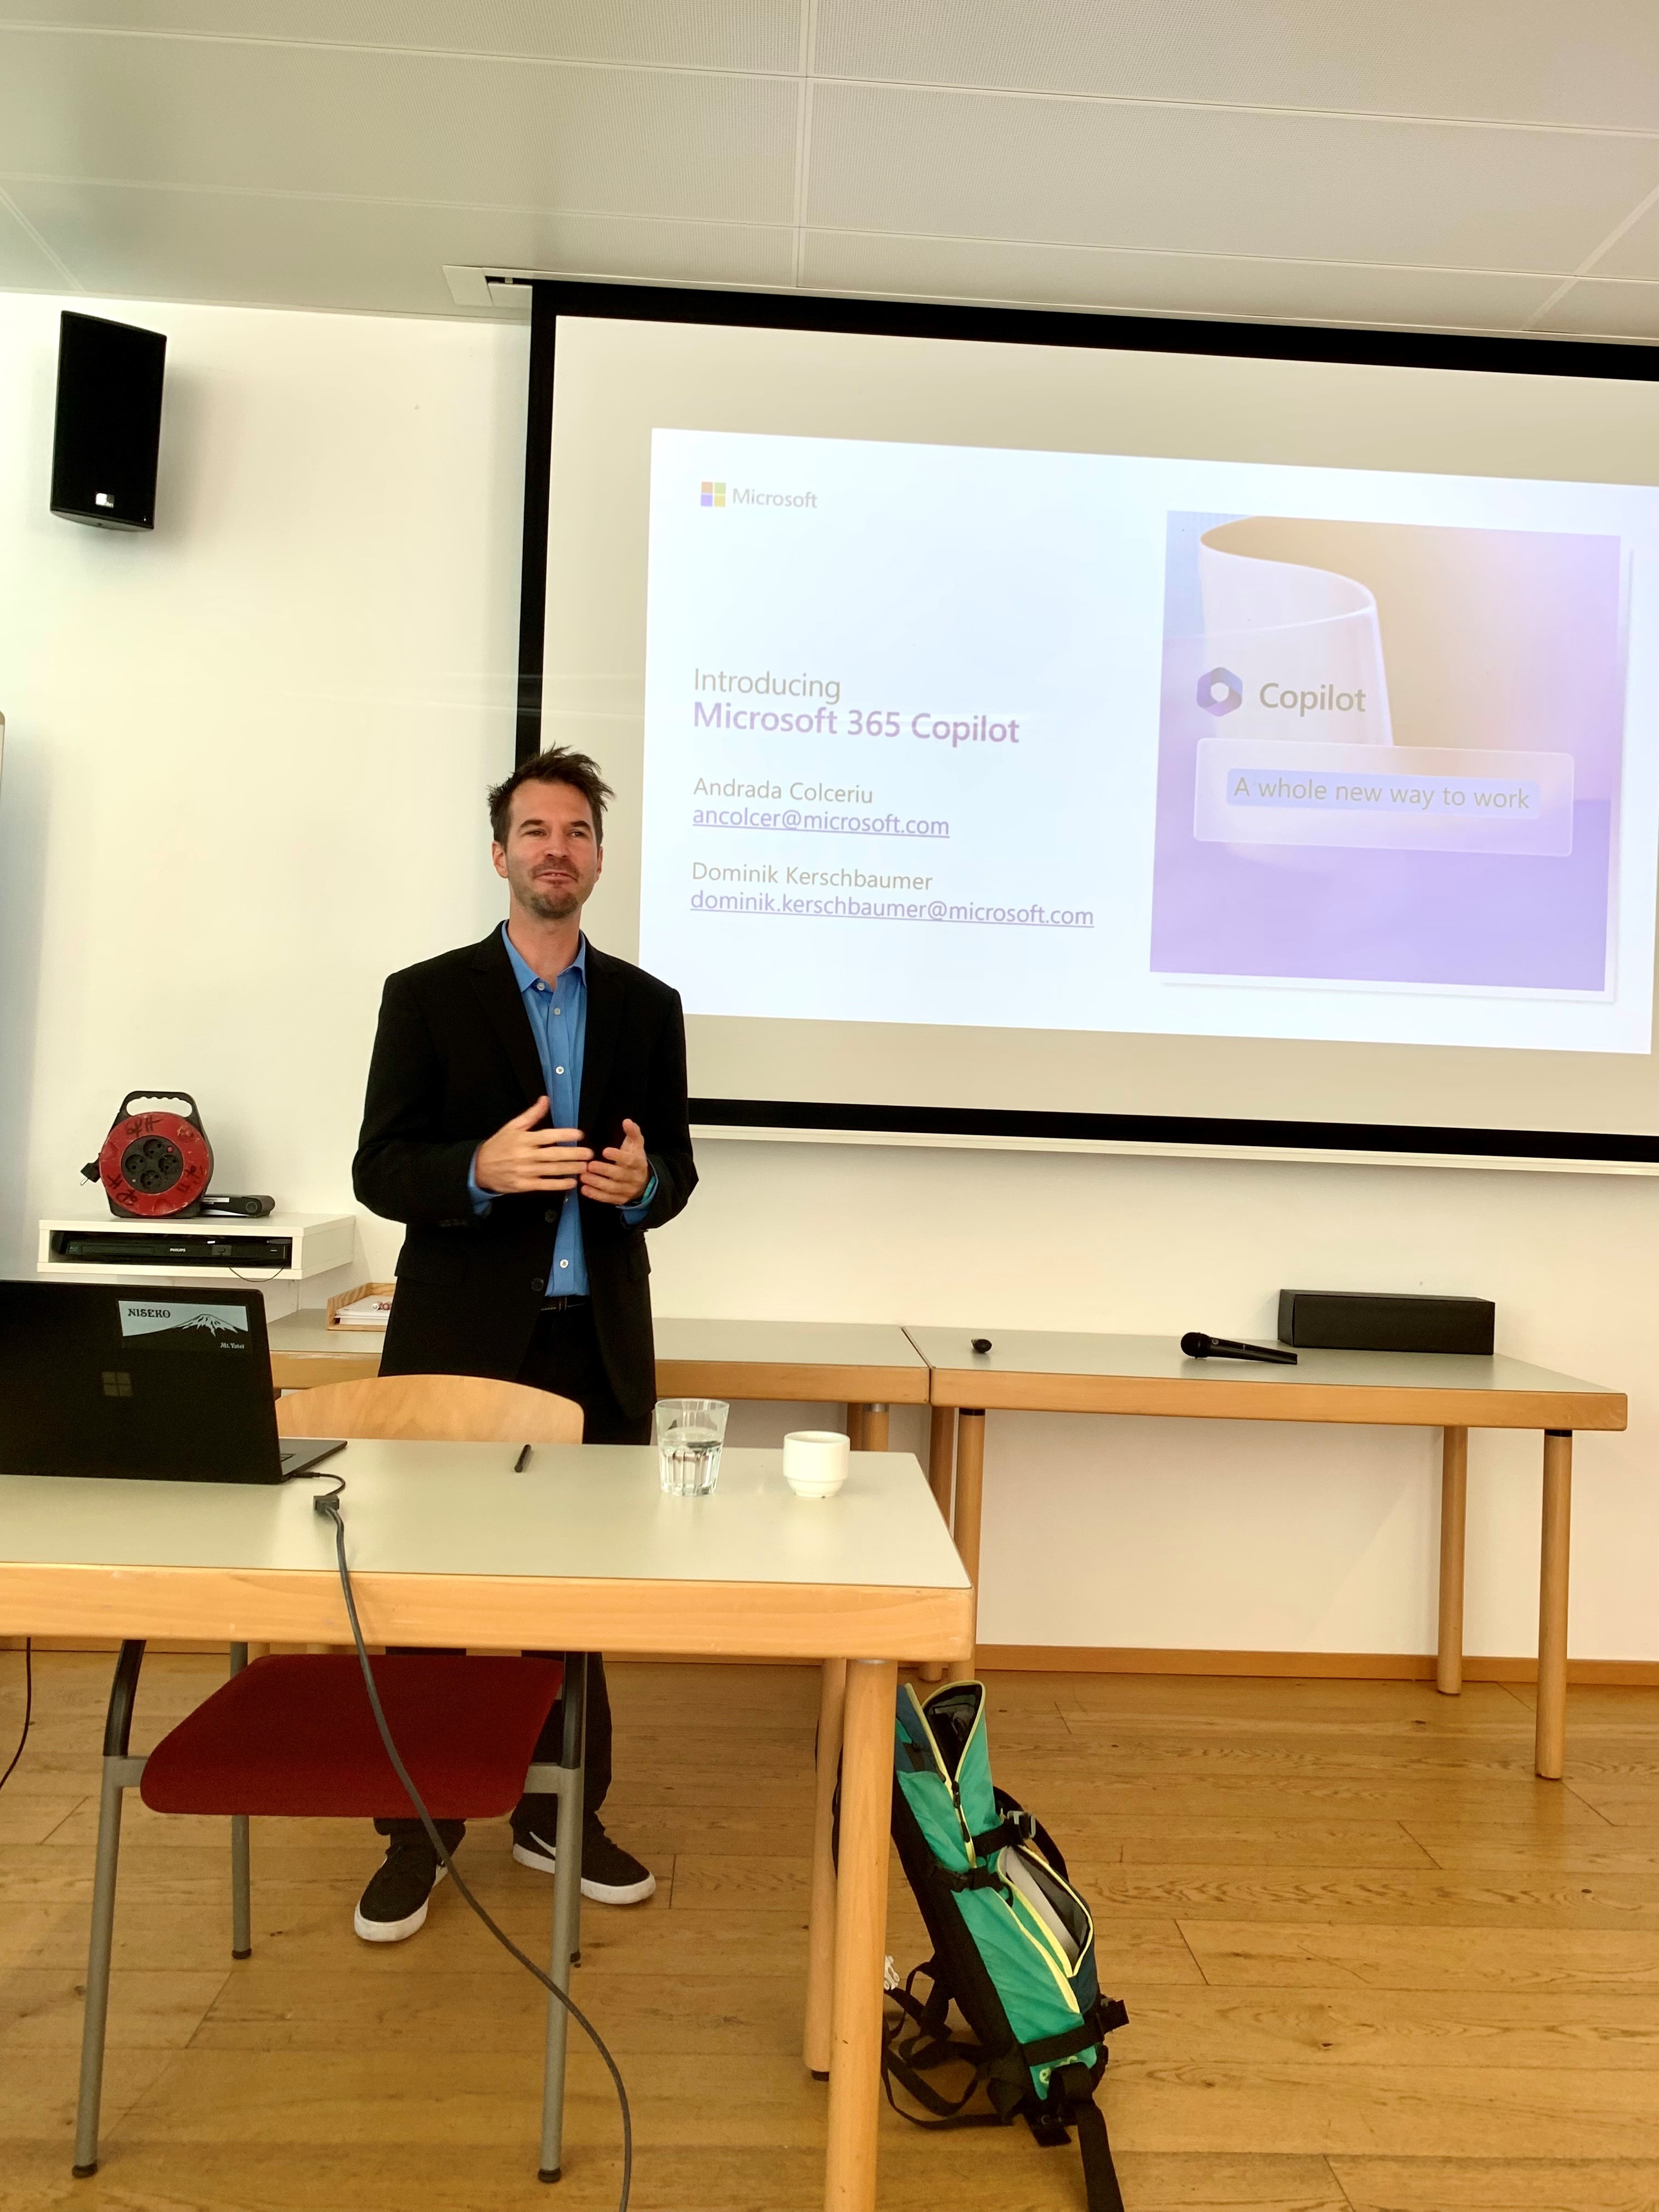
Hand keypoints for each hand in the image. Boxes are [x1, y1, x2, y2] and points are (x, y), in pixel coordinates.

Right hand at [473, 1097, 592, 1194]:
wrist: (479, 1168)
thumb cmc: (499, 1145)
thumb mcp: (512, 1127)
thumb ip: (531, 1115)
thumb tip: (546, 1099)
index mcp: (523, 1139)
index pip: (548, 1136)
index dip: (565, 1134)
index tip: (580, 1134)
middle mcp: (525, 1155)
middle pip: (553, 1154)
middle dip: (573, 1154)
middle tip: (590, 1154)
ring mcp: (525, 1171)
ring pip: (552, 1170)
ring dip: (570, 1169)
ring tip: (585, 1167)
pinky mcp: (523, 1185)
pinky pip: (545, 1185)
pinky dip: (559, 1184)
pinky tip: (571, 1182)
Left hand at [580, 1117, 649, 1206]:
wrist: (644, 1182)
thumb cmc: (634, 1158)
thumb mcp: (636, 1145)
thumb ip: (632, 1132)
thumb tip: (627, 1121)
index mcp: (639, 1163)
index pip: (630, 1160)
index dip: (618, 1156)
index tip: (605, 1151)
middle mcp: (634, 1178)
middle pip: (619, 1175)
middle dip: (604, 1171)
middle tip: (588, 1165)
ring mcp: (627, 1190)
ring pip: (612, 1188)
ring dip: (597, 1183)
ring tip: (583, 1177)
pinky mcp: (620, 1199)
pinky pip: (608, 1199)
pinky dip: (595, 1195)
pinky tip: (584, 1189)